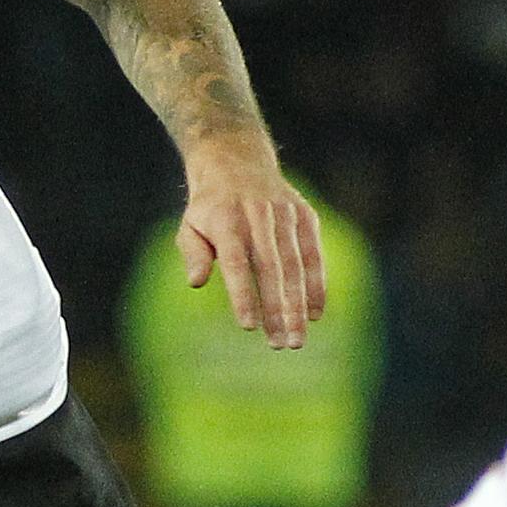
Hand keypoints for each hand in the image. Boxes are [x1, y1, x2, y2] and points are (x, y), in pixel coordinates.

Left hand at [177, 151, 325, 349]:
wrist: (237, 161)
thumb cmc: (209, 208)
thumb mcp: (190, 225)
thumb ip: (193, 253)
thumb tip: (196, 282)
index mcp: (226, 219)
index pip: (236, 262)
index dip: (243, 295)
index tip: (249, 327)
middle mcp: (259, 216)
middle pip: (271, 269)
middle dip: (278, 310)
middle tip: (281, 345)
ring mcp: (286, 215)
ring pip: (296, 265)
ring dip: (299, 305)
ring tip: (297, 339)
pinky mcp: (305, 216)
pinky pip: (314, 254)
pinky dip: (317, 285)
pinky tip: (315, 314)